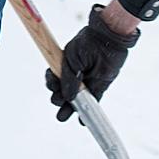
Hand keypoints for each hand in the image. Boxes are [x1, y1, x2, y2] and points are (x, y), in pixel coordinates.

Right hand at [46, 4, 139, 121]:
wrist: (107, 38)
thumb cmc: (87, 43)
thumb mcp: (72, 59)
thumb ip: (69, 78)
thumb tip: (67, 97)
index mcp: (63, 65)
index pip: (53, 79)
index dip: (51, 85)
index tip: (52, 87)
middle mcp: (74, 75)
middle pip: (63, 92)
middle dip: (58, 99)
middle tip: (59, 102)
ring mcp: (87, 81)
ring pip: (76, 99)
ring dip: (69, 109)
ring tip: (64, 116)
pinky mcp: (100, 86)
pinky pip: (93, 101)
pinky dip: (88, 111)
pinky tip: (82, 120)